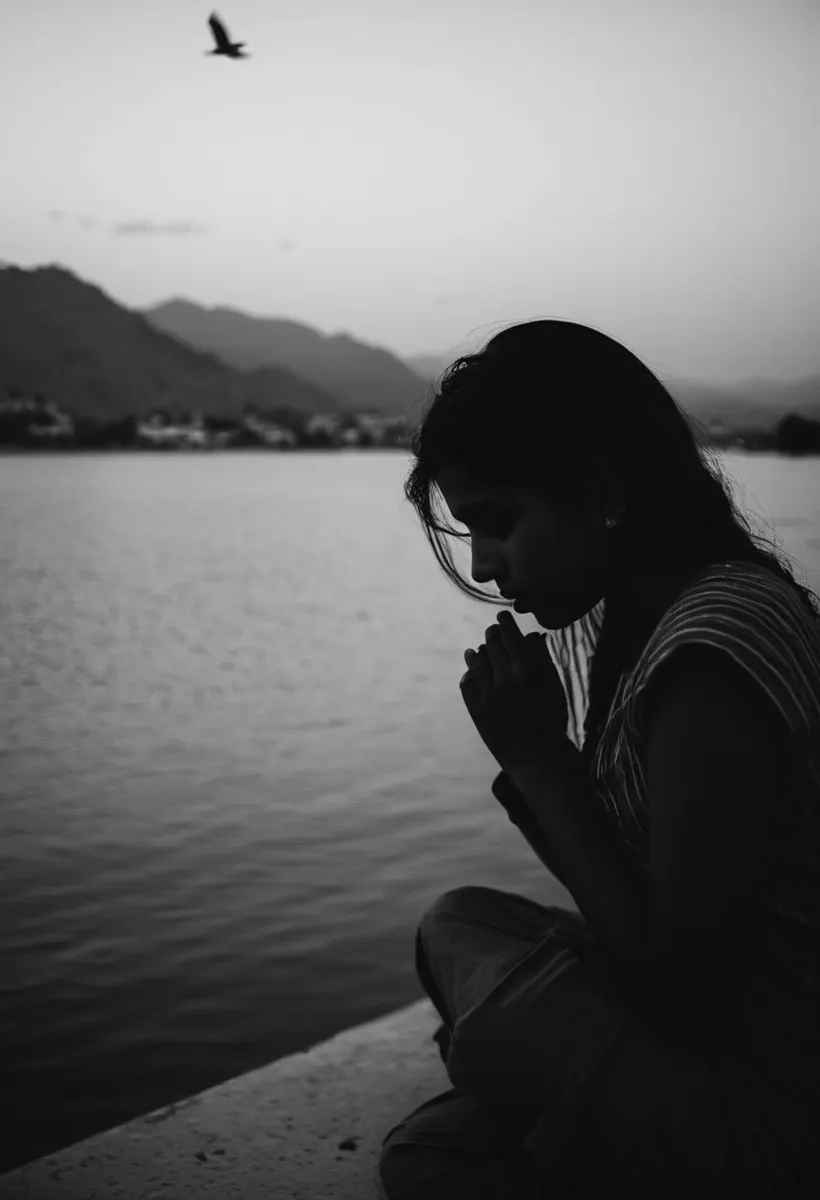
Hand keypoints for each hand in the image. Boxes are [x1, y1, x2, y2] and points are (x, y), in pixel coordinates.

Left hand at [459, 610, 569, 774]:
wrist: (537, 758)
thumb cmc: (551, 719)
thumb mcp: (554, 686)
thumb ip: (542, 658)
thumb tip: (533, 635)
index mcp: (527, 671)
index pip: (510, 635)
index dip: (504, 623)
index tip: (502, 616)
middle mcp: (505, 680)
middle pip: (491, 645)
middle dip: (491, 635)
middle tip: (492, 631)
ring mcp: (487, 695)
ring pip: (475, 662)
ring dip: (477, 653)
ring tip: (477, 650)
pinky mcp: (476, 710)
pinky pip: (466, 684)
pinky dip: (469, 675)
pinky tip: (472, 673)